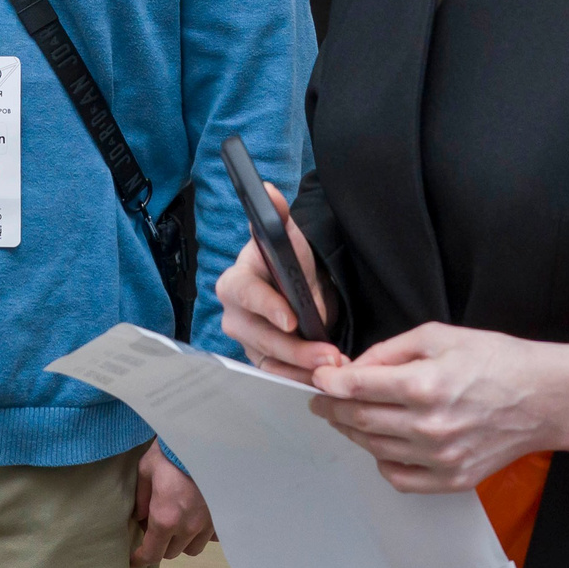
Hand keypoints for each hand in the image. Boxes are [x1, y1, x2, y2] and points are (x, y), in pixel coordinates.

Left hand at [131, 443, 213, 563]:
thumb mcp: (147, 469)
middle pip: (171, 552)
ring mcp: (207, 523)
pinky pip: (210, 537)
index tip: (135, 557)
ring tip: (176, 522)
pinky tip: (195, 517)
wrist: (206, 438)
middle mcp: (188, 527)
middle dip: (159, 544)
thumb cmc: (172, 451)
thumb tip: (140, 516)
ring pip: (191, 548)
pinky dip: (201, 533)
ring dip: (181, 541)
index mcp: (165, 517)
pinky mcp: (221, 516)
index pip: (151, 553)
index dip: (140, 558)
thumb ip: (141, 497)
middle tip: (154, 524)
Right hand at [216, 181, 344, 382]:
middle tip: (330, 355)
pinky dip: (299, 378)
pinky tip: (323, 378)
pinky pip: (276, 375)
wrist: (298, 288)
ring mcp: (245, 340)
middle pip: (260, 337)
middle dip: (296, 349)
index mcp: (235, 281)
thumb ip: (279, 216)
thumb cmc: (291, 263)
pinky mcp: (260, 360)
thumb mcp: (290, 239)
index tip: (293, 319)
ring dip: (302, 369)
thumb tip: (268, 189)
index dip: (268, 307)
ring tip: (334, 369)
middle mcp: (234, 314)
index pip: (246, 295)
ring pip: (270, 361)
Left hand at [308, 325, 568, 491]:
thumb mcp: (438, 336)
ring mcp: (441, 456)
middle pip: (358, 421)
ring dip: (353, 432)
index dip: (328, 383)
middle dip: (332, 408)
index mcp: (424, 384)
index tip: (318, 380)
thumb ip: (389, 351)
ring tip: (350, 416)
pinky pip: (399, 478)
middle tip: (323, 399)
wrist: (544, 398)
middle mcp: (429, 425)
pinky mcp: (453, 478)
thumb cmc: (496, 361)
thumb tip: (353, 368)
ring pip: (373, 448)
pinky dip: (383, 461)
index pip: (355, 388)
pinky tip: (384, 443)